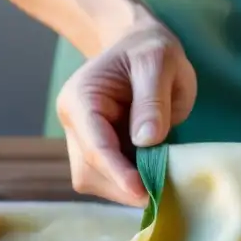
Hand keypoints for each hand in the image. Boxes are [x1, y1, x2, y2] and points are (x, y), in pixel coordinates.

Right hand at [56, 18, 196, 206]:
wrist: (140, 47)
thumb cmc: (149, 50)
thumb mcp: (158, 62)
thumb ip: (152, 100)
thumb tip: (147, 139)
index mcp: (81, 100)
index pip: (95, 145)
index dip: (118, 173)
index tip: (143, 192)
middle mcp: (75, 124)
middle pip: (90, 172)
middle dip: (124, 185)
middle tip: (165, 190)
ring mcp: (84, 140)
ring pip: (97, 181)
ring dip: (128, 188)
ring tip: (163, 180)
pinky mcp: (100, 152)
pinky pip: (111, 179)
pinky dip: (132, 183)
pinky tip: (155, 176)